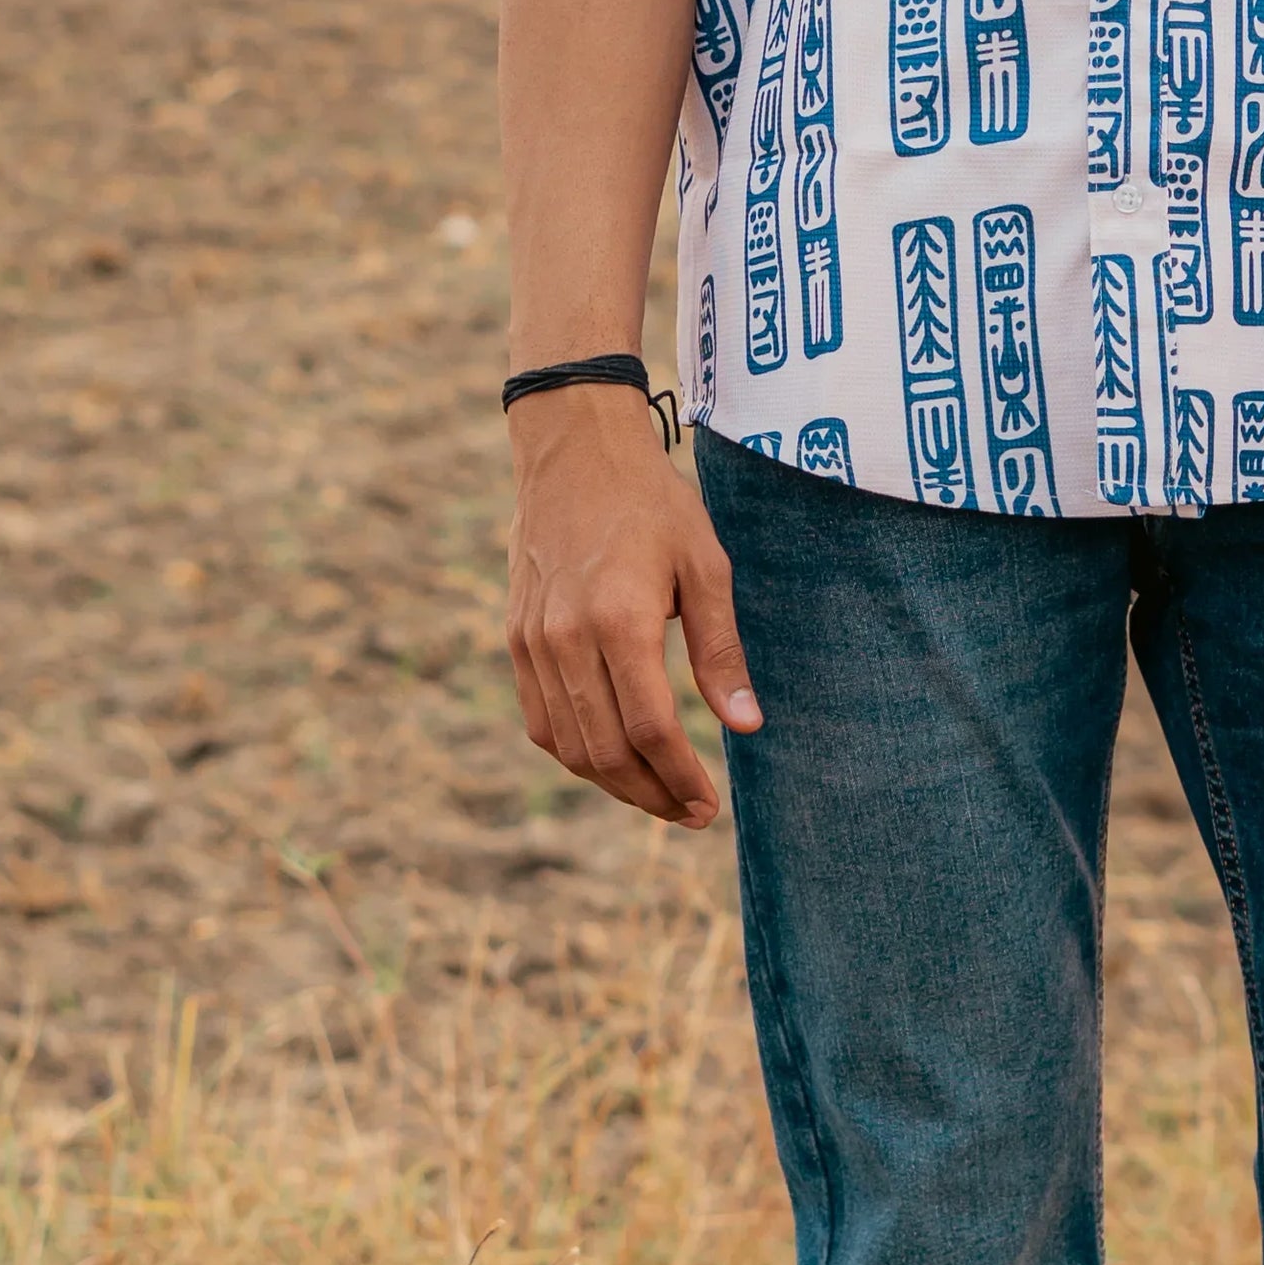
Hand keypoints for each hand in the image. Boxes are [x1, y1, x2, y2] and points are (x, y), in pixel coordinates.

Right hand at [505, 399, 761, 825]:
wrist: (573, 451)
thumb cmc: (651, 503)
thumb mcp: (705, 565)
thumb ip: (721, 650)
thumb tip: (746, 726)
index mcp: (619, 620)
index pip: (649, 729)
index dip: (680, 778)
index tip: (708, 805)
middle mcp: (566, 638)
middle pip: (605, 750)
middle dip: (650, 794)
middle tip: (690, 813)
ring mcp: (533, 642)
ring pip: (567, 745)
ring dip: (613, 783)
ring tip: (656, 795)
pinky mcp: (517, 639)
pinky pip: (540, 719)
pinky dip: (575, 752)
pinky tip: (611, 758)